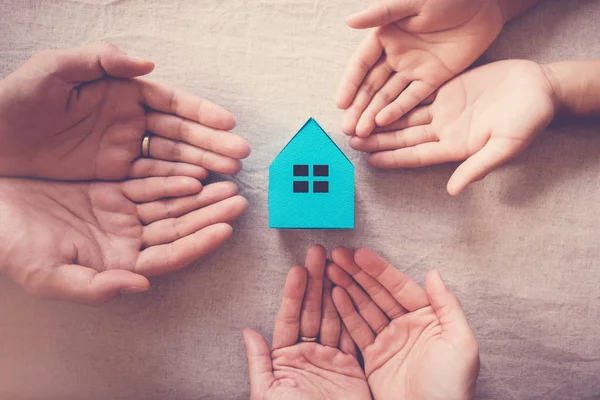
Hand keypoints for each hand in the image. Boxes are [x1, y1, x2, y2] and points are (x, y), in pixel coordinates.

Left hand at [0, 42, 250, 179]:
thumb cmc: (17, 100)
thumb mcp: (54, 69)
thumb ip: (101, 59)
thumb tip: (148, 63)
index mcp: (121, 92)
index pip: (170, 102)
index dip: (200, 113)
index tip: (228, 124)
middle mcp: (129, 121)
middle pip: (178, 133)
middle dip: (211, 143)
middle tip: (241, 155)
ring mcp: (123, 150)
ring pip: (170, 158)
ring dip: (201, 165)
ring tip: (229, 175)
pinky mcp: (113, 176)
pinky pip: (150, 180)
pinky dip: (174, 184)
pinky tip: (197, 188)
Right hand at [0, 177, 246, 304]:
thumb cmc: (11, 245)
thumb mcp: (45, 273)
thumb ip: (93, 287)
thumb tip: (139, 286)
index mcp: (117, 264)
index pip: (169, 257)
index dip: (198, 244)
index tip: (226, 230)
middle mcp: (126, 240)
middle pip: (179, 228)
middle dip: (210, 215)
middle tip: (240, 200)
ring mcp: (122, 214)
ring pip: (171, 204)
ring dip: (200, 195)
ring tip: (229, 182)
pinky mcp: (114, 189)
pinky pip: (151, 181)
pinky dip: (173, 176)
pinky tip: (195, 169)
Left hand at [243, 245, 370, 399]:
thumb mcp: (267, 395)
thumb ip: (260, 363)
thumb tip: (247, 331)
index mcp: (285, 359)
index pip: (289, 318)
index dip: (294, 293)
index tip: (297, 269)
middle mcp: (308, 354)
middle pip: (312, 310)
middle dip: (315, 281)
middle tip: (319, 251)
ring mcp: (331, 359)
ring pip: (332, 316)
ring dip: (334, 289)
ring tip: (336, 262)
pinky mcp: (352, 367)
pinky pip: (351, 335)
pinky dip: (352, 314)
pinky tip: (350, 292)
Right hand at [327, 247, 478, 399]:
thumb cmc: (452, 386)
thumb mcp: (460, 341)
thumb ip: (447, 305)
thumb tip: (433, 273)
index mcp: (428, 318)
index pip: (399, 286)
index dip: (379, 269)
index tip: (360, 254)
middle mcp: (406, 326)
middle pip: (377, 293)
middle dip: (357, 273)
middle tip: (337, 255)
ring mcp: (388, 341)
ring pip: (364, 307)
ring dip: (347, 287)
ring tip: (329, 269)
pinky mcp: (373, 358)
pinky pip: (356, 329)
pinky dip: (344, 311)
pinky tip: (333, 294)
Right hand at [337, 0, 503, 136]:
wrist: (483, 2)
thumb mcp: (410, 3)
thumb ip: (381, 14)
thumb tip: (349, 22)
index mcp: (385, 36)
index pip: (362, 65)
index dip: (350, 84)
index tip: (340, 104)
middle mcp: (396, 55)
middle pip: (372, 86)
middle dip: (359, 108)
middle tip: (347, 128)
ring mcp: (414, 69)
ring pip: (389, 96)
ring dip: (374, 114)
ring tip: (361, 133)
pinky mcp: (433, 78)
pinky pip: (413, 98)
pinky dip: (398, 110)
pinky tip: (384, 123)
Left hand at [350, 60, 556, 194]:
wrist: (541, 87)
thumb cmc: (529, 120)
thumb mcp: (505, 145)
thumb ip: (478, 166)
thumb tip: (454, 190)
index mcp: (456, 147)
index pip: (417, 155)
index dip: (393, 158)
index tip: (370, 162)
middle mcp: (445, 130)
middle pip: (404, 137)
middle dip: (379, 140)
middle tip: (352, 141)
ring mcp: (445, 110)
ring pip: (406, 116)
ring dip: (382, 120)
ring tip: (357, 122)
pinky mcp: (448, 89)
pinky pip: (417, 95)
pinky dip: (397, 98)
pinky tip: (377, 100)